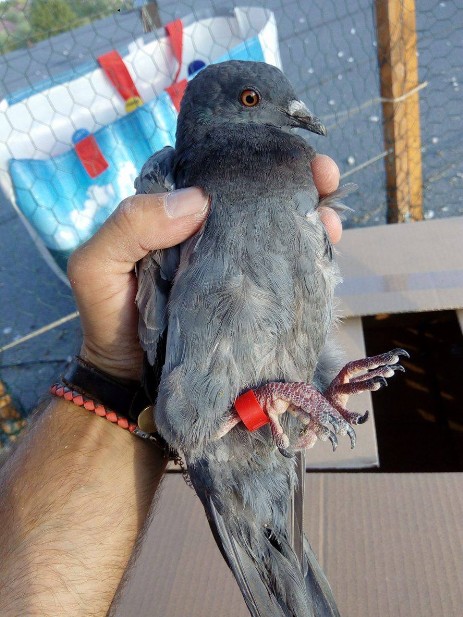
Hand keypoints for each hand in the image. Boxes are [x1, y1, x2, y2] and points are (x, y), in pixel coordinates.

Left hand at [68, 155, 341, 381]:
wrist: (132, 380)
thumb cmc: (110, 319)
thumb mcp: (97, 267)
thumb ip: (129, 226)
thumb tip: (198, 199)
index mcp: (172, 213)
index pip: (213, 171)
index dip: (249, 153)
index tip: (281, 146)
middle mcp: (208, 231)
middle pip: (256, 194)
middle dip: (294, 177)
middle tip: (325, 173)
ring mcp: (234, 262)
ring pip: (277, 226)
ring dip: (310, 212)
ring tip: (330, 213)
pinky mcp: (252, 294)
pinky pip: (285, 266)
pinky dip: (310, 252)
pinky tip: (328, 243)